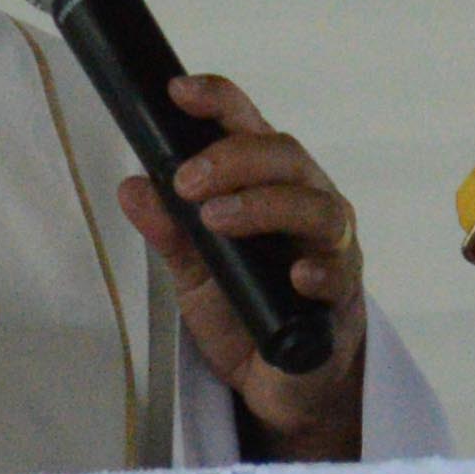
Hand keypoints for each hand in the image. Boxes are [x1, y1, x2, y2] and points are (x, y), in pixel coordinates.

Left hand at [124, 71, 374, 461]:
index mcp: (269, 184)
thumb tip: (132, 188)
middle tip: (186, 182)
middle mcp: (306, 203)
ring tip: (217, 220)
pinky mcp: (342, 296)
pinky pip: (338, 273)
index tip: (178, 93)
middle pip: (286, 156)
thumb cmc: (245, 310)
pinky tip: (295, 274)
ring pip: (318, 206)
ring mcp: (330, 247)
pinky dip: (317, 269)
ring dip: (265, 205)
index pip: (248, 126)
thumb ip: (169, 231)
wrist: (281, 380)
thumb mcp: (194, 271)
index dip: (218, 101)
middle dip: (233, 159)